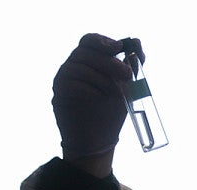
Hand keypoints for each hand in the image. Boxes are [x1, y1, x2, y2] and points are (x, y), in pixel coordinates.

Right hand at [52, 34, 135, 169]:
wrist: (99, 141)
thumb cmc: (111, 113)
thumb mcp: (127, 87)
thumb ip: (132, 66)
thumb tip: (138, 43)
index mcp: (89, 61)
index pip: (89, 40)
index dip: (103, 41)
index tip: (119, 48)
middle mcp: (73, 67)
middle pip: (84, 52)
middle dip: (108, 62)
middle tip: (127, 74)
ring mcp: (63, 80)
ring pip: (78, 67)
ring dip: (101, 78)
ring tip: (116, 93)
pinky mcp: (58, 96)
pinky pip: (70, 84)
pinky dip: (88, 89)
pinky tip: (99, 97)